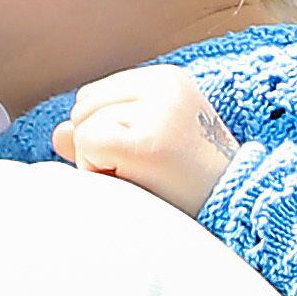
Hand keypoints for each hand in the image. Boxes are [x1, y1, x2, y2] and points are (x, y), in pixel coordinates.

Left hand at [50, 64, 241, 216]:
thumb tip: (58, 132)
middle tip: (147, 172)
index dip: (106, 134)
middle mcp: (164, 84)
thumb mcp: (145, 151)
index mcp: (168, 79)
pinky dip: (98, 172)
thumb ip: (100, 135)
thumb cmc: (188, 189)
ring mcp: (158, 111)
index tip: (150, 158)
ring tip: (145, 178)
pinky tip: (134, 184)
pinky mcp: (146, 141)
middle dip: (100, 145)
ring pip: (82, 126)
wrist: (238, 216)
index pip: (95, 95)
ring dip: (100, 162)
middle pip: (83, 106)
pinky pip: (88, 144)